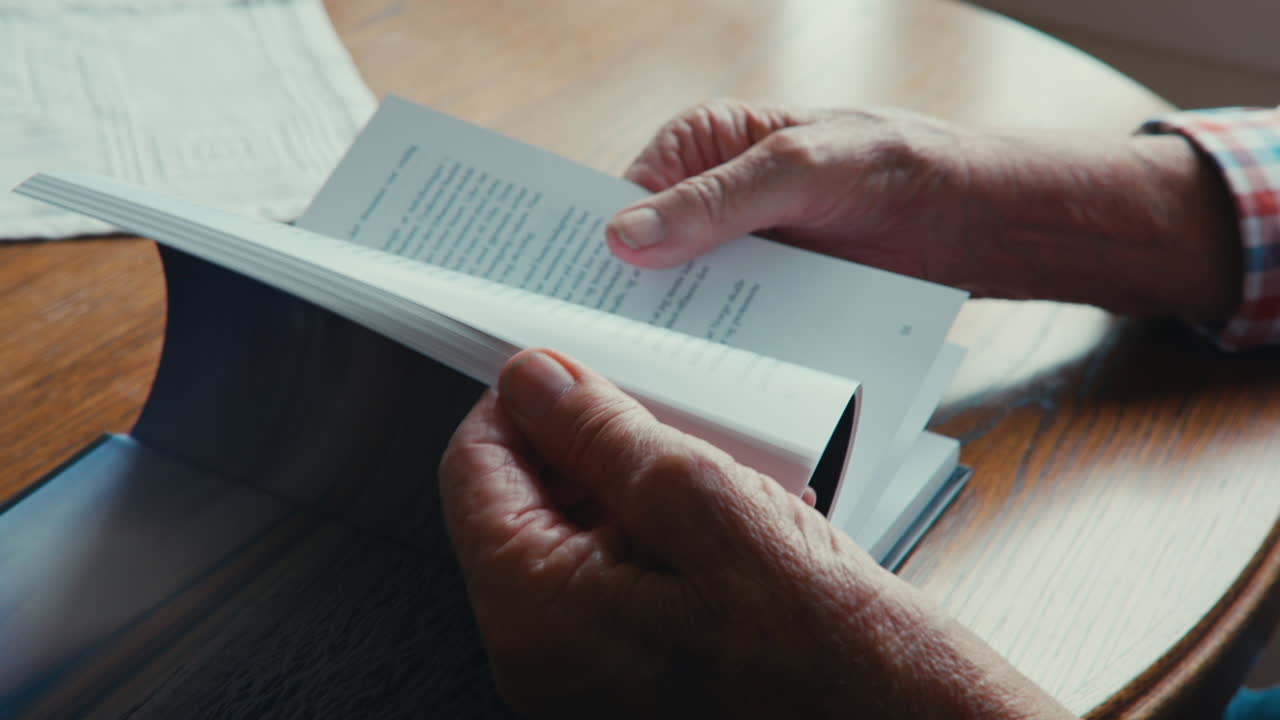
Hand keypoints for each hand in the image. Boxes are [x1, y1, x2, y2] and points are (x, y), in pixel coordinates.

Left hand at [439, 348, 1074, 718]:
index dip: (516, 403)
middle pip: (519, 503)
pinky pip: (609, 577)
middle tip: (656, 416)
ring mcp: (580, 671)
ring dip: (627, 484)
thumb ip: (596, 430)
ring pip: (571, 535)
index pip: (471, 470)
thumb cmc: (812, 632)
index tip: (566, 371)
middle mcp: (539, 653)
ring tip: (704, 469)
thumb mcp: (696, 495)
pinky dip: (652, 532)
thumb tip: (531, 380)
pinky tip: (718, 516)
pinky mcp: (624, 673)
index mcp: (534, 611)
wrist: (889, 717)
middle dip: (581, 444)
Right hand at [606, 100, 1239, 324]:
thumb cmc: (895, 164)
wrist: (978, 221)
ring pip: (680, 303)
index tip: (551, 294)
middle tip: (586, 352)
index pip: (617, 200)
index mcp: (699, 147)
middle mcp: (708, 202)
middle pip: (641, 259)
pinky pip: (726, 331)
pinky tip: (697, 388)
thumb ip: (715, 203)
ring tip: (634, 382)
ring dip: (666, 337)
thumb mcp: (800, 169)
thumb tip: (621, 238)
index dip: (583, 245)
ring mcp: (739, 257)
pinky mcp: (770, 302)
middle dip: (619, 301)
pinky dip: (712, 356)